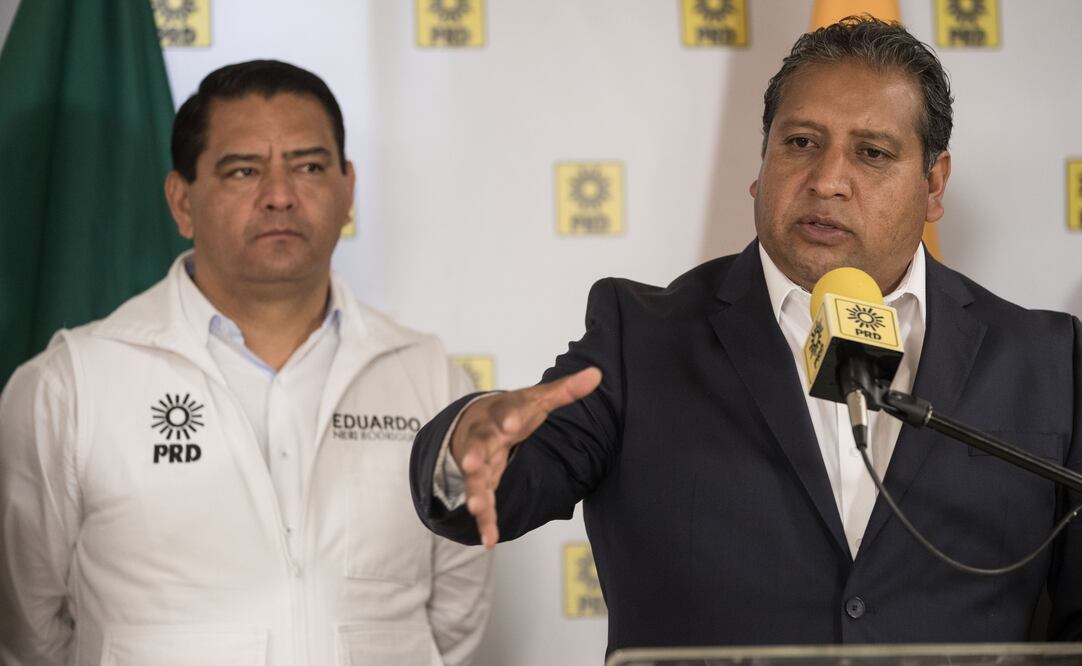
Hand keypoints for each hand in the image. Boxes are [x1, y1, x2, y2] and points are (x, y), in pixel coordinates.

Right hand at [451, 366, 602, 547]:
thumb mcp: (536, 399)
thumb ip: (565, 390)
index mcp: (500, 413)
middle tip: (471, 463)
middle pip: (479, 444)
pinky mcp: (480, 482)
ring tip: (476, 507)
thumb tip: (597, 373)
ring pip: (474, 477)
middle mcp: (484, 437)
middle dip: (475, 453)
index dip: (507, 417)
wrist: (473, 422)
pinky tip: (490, 541)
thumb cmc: (512, 411)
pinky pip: (482, 502)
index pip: (503, 411)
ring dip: (475, 491)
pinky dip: (485, 522)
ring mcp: (478, 461)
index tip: (511, 423)